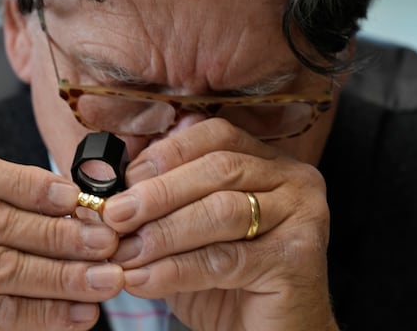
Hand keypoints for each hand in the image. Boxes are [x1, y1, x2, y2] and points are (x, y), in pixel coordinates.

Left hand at [102, 118, 337, 330]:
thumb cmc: (225, 280)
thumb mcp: (188, 234)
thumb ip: (163, 206)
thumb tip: (114, 189)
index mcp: (266, 161)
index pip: (216, 136)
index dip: (168, 153)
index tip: (125, 180)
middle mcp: (292, 180)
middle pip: (218, 169)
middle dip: (158, 192)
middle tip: (114, 214)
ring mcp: (302, 216)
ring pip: (221, 210)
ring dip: (163, 231)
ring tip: (124, 251)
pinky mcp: (298, 259)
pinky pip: (226, 259)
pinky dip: (177, 269)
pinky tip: (143, 279)